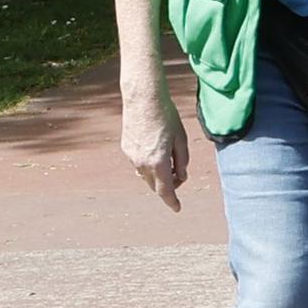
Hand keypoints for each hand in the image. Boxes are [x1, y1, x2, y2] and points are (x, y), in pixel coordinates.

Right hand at [121, 88, 189, 210]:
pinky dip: (148, 163)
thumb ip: (182, 161)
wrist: (143, 98)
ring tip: (167, 159)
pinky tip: (154, 148)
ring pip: (145, 175)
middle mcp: (142, 163)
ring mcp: (132, 156)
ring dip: (157, 175)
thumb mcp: (181, 139)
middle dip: (167, 186)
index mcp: (159, 162)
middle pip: (155, 185)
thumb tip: (181, 177)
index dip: (172, 202)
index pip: (166, 191)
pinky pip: (138, 163)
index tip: (177, 208)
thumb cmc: (166, 116)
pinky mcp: (126, 148)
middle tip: (178, 176)